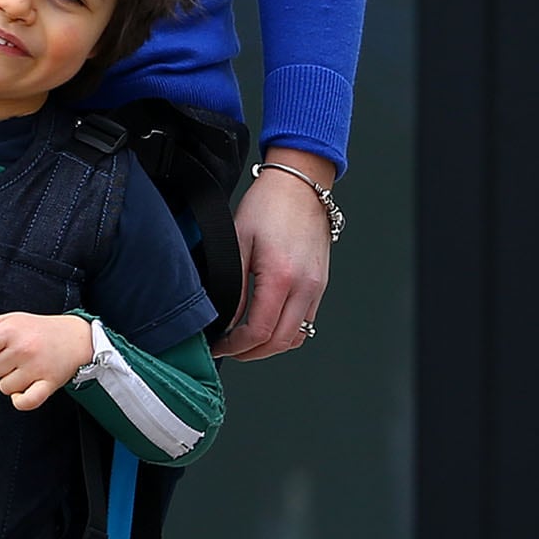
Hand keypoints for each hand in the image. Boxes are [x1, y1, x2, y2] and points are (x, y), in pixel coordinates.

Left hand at [0, 312, 94, 409]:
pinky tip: (24, 391)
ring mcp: (36, 367)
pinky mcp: (49, 383)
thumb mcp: (11, 319)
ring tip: (25, 369)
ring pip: (5, 388)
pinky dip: (21, 400)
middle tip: (14, 359)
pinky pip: (25, 402)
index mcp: (10, 330)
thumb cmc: (40, 330)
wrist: (77, 337)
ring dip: (11, 382)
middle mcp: (23, 348)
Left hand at [220, 152, 334, 360]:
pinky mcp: (320, 285)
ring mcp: (316, 288)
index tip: (219, 346)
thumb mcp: (238, 243)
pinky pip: (306, 322)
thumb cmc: (268, 205)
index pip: (259, 331)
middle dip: (251, 353)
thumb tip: (227, 318)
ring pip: (296, 337)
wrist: (300, 185)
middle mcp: (305, 287)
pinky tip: (267, 324)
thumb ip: (234, 286)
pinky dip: (286, 332)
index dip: (236, 346)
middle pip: (280, 342)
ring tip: (246, 341)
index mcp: (282, 277)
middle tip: (229, 350)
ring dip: (270, 346)